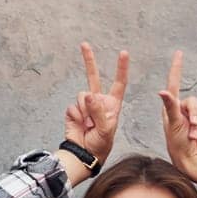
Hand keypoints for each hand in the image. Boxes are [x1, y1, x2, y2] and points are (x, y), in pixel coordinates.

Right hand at [65, 43, 128, 162]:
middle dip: (89, 61)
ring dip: (86, 110)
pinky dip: (77, 116)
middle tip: (84, 44)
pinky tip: (80, 125)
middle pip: (93, 77)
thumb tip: (88, 95)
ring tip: (89, 124)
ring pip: (83, 96)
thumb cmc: (101, 143)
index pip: (118, 83)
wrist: (84, 153)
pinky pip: (73, 107)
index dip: (120, 68)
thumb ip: (99, 111)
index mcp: (112, 104)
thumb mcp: (107, 129)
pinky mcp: (73, 110)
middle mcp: (98, 101)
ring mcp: (85, 105)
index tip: (123, 53)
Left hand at [157, 50, 196, 174]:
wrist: (192, 156)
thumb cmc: (177, 142)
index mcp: (170, 106)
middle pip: (192, 99)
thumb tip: (162, 91)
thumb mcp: (172, 123)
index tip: (179, 53)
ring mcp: (194, 113)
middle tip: (190, 127)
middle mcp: (182, 108)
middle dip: (193, 114)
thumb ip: (170, 106)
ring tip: (193, 134)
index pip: (174, 82)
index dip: (177, 67)